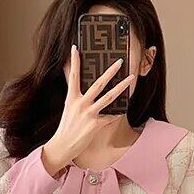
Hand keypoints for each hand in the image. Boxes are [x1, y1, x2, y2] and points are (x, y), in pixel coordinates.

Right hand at [41, 44, 134, 175]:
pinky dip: (116, 113)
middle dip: (110, 71)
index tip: (75, 48)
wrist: (62, 146)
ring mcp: (88, 114)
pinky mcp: (95, 126)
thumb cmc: (66, 126)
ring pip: (109, 97)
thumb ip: (73, 93)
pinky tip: (123, 109)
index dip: (73, 61)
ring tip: (131, 78)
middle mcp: (80, 104)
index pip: (73, 76)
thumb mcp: (67, 107)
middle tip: (120, 61)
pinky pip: (110, 117)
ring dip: (121, 86)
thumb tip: (71, 82)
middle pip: (98, 84)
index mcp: (71, 98)